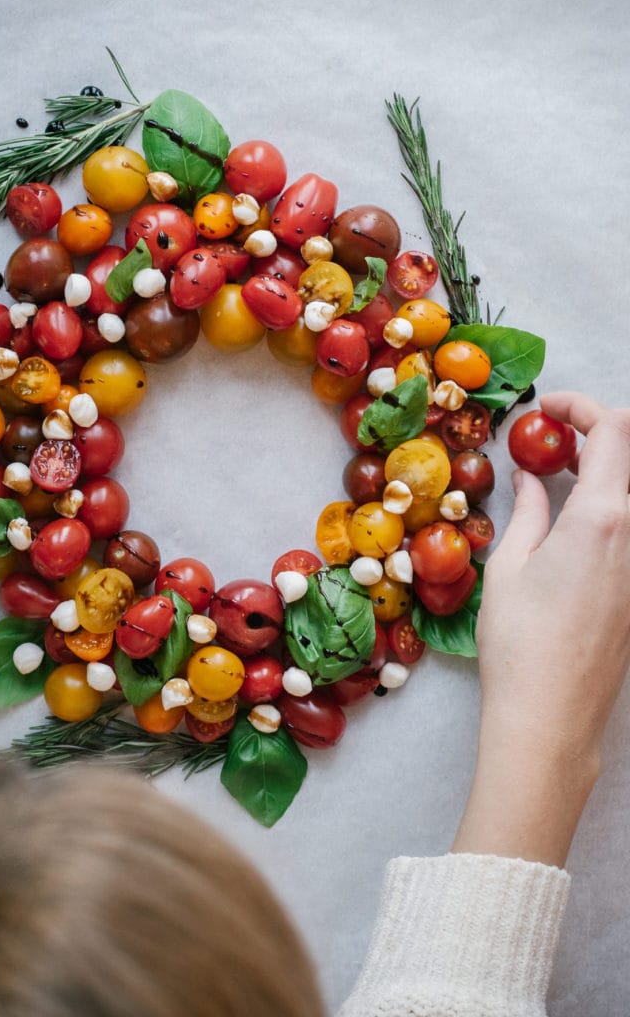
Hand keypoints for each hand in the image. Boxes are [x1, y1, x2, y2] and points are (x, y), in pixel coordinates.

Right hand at [453, 392, 629, 865]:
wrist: (551, 718)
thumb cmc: (520, 644)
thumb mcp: (510, 567)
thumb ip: (529, 510)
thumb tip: (532, 477)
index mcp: (603, 519)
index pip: (613, 430)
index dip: (581, 406)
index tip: (548, 408)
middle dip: (598, 433)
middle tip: (554, 439)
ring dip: (608, 472)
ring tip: (562, 474)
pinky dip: (612, 507)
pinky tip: (577, 520)